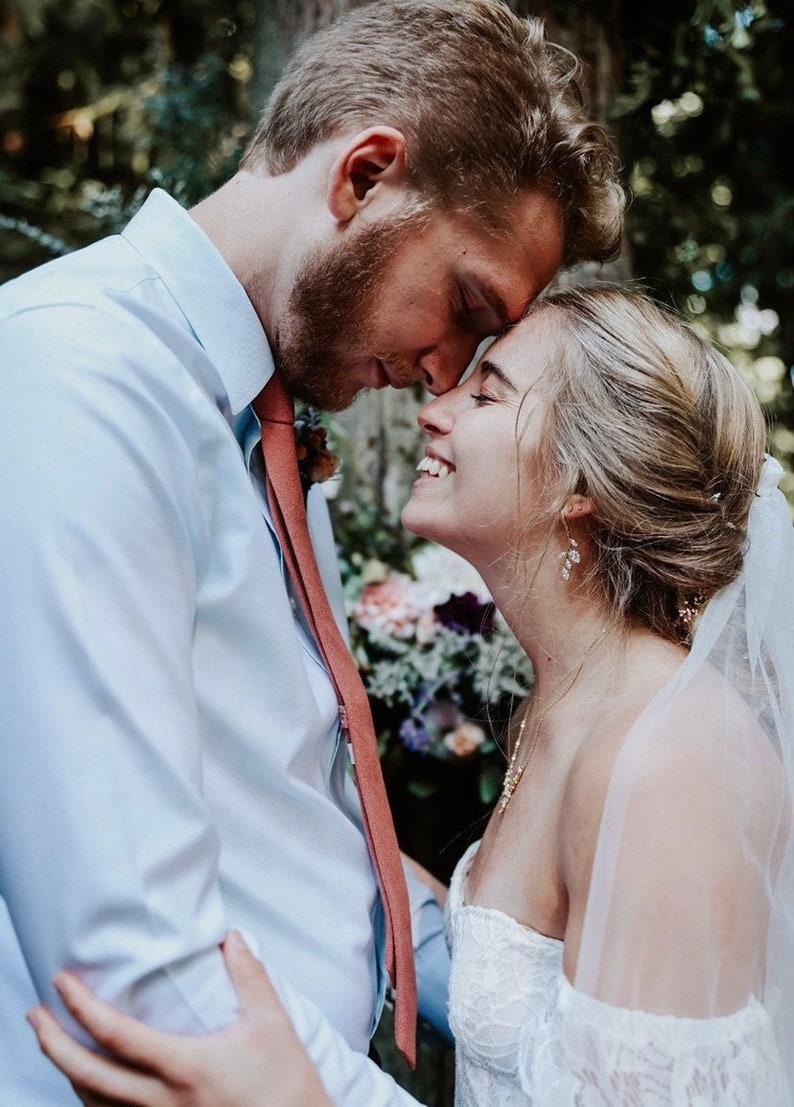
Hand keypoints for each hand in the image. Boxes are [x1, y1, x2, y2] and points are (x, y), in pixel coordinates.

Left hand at [27, 930, 332, 1106]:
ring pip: (95, 1105)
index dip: (82, 1007)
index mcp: (185, 1067)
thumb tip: (232, 937)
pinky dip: (93, 1102)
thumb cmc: (286, 1085)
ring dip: (68, 1074)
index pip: (118, 1036)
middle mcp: (163, 1102)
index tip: (63, 982)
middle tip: (34, 1016)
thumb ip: (249, 976)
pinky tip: (92, 1085)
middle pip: (89, 1076)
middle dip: (54, 1044)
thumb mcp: (272, 1023)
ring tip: (56, 1044)